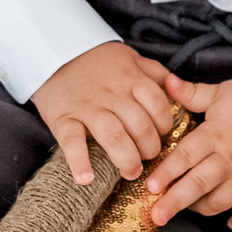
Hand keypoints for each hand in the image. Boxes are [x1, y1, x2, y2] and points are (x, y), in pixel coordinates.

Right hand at [31, 41, 178, 184]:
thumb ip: (153, 72)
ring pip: (113, 136)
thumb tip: (178, 86)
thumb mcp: (130, 57)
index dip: (164, 125)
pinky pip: (72, 142)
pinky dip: (79, 161)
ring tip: (130, 172)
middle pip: (139, 125)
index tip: (162, 135)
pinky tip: (86, 178)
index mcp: (131, 79)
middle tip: (147, 158)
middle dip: (149, 148)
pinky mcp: (63, 118)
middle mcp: (112, 94)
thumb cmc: (97, 61)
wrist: (54, 53)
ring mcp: (87, 107)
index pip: (158, 105)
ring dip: (126, 159)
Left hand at [144, 73, 231, 230]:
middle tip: (157, 216)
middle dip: (175, 202)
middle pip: (199, 185)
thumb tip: (166, 81)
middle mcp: (229, 160)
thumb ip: (191, 93)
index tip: (150, 187)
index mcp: (215, 136)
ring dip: (202, 209)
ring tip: (187, 210)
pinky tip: (229, 222)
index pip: (186, 157)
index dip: (167, 173)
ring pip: (221, 201)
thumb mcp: (222, 92)